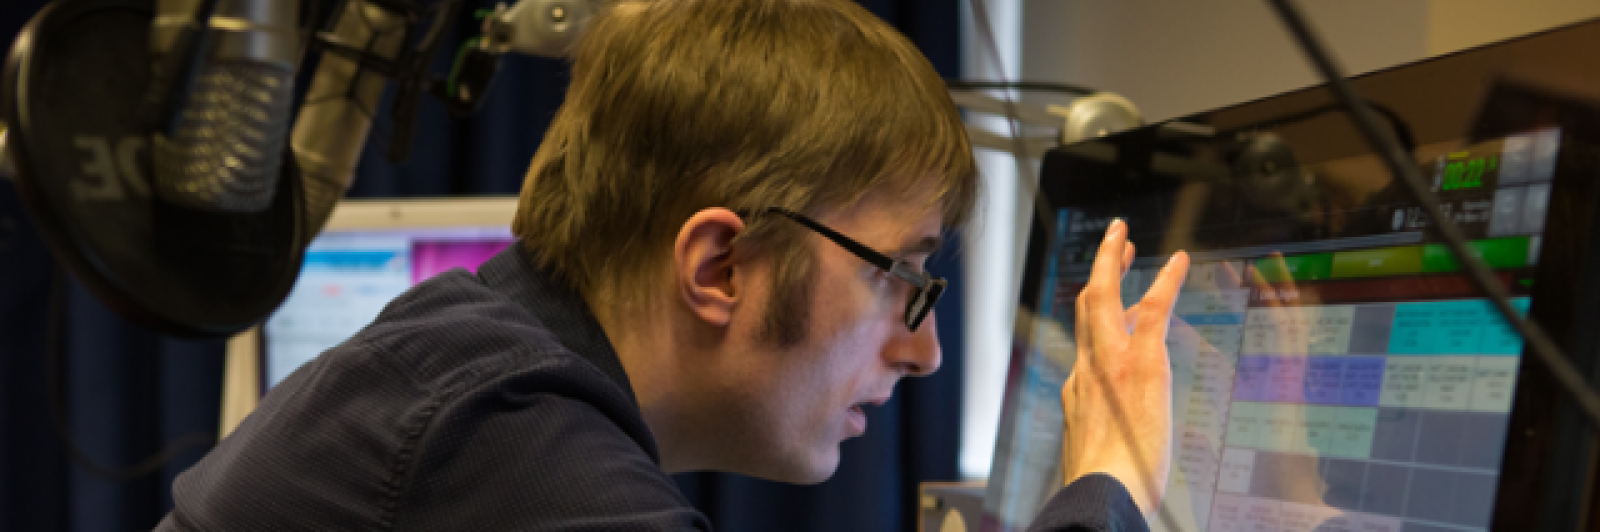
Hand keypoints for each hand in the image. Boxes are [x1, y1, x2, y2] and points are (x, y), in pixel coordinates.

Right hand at [1060, 219, 1188, 515]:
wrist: (1104, 491)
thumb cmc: (1106, 486)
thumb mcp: (1092, 458)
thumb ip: (1098, 437)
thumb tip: (1106, 444)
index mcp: (1079, 393)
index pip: (1085, 346)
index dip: (1094, 321)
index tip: (1101, 304)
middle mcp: (1087, 369)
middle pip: (1085, 308)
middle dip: (1096, 273)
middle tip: (1111, 247)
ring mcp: (1109, 361)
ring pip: (1103, 297)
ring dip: (1113, 261)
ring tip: (1123, 237)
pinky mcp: (1140, 362)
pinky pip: (1152, 310)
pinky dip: (1166, 282)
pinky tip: (1180, 261)